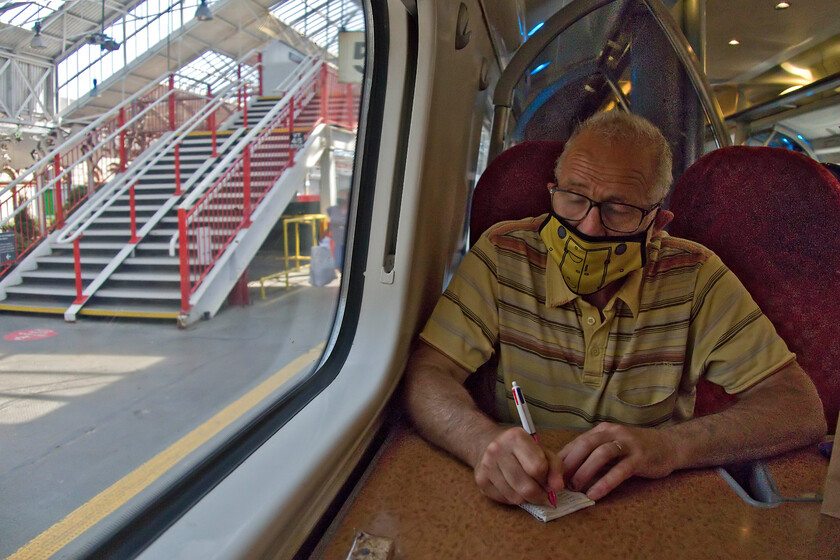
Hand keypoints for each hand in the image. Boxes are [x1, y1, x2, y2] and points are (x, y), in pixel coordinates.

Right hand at [473, 427, 564, 505]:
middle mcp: (497, 449)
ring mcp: (486, 465)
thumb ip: (555, 467)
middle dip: (539, 494)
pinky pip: (504, 500)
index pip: (538, 468)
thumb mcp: (540, 450)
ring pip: (516, 497)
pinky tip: (513, 487)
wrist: (485, 443)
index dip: (547, 479)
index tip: (548, 480)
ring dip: (526, 498)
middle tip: (541, 491)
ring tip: (527, 487)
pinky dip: (513, 498)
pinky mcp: (480, 480)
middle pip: (527, 487)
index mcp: (516, 437)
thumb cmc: (518, 448)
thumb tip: (557, 486)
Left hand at [557, 422, 677, 500]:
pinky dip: (605, 482)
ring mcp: (627, 443)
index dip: (562, 459)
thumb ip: (593, 456)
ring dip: (585, 472)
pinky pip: (620, 470)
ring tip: (576, 488)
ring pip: (601, 454)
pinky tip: (595, 494)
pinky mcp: (640, 457)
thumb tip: (567, 473)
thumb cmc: (635, 450)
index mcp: (601, 430)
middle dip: (569, 464)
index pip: (576, 442)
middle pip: (585, 445)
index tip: (550, 474)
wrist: (670, 446)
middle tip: (559, 482)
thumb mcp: (612, 448)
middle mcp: (612, 433)